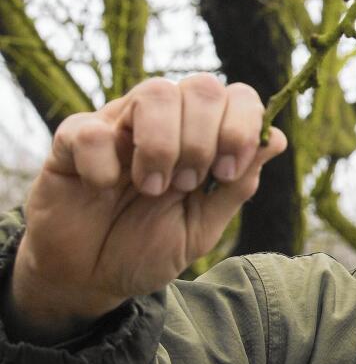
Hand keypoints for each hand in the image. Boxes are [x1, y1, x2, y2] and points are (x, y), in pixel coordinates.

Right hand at [6, 75, 286, 342]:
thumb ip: (237, 186)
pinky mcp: (72, 140)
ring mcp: (118, 125)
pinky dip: (104, 163)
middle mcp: (164, 121)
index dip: (242, 126)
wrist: (90, 277)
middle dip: (204, 139)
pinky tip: (104, 187)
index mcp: (202, 136)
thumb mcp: (203, 226)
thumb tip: (275, 139)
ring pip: (155, 92)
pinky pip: (91, 129)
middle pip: (202, 86)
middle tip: (186, 184)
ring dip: (163, 145)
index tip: (227, 171)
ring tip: (151, 188)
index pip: (238, 96)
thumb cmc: (148, 247)